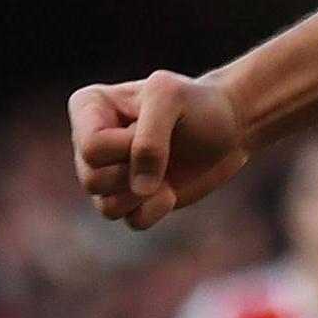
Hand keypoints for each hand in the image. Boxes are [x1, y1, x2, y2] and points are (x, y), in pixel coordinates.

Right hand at [68, 71, 251, 230]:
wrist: (228, 126)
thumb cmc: (196, 103)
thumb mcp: (171, 97)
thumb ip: (149, 137)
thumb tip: (140, 189)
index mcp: (89, 106)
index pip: (90, 147)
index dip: (127, 146)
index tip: (151, 124)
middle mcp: (89, 143)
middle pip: (92, 179)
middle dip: (135, 169)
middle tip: (164, 147)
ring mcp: (107, 174)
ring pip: (107, 206)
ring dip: (145, 192)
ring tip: (166, 169)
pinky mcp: (129, 200)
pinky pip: (131, 221)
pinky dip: (157, 208)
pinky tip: (171, 188)